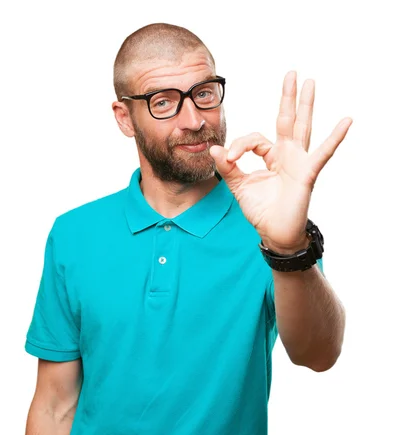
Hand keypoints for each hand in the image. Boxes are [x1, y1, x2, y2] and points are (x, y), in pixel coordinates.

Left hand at [209, 71, 352, 252]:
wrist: (275, 233)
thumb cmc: (262, 211)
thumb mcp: (239, 187)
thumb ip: (228, 167)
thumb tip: (215, 148)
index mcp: (272, 157)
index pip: (255, 139)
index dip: (239, 145)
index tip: (228, 158)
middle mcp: (287, 156)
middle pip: (288, 120)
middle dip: (288, 97)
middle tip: (292, 73)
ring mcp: (299, 162)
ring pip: (303, 128)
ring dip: (306, 105)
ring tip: (310, 82)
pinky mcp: (307, 173)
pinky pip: (322, 153)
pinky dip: (335, 138)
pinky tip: (347, 121)